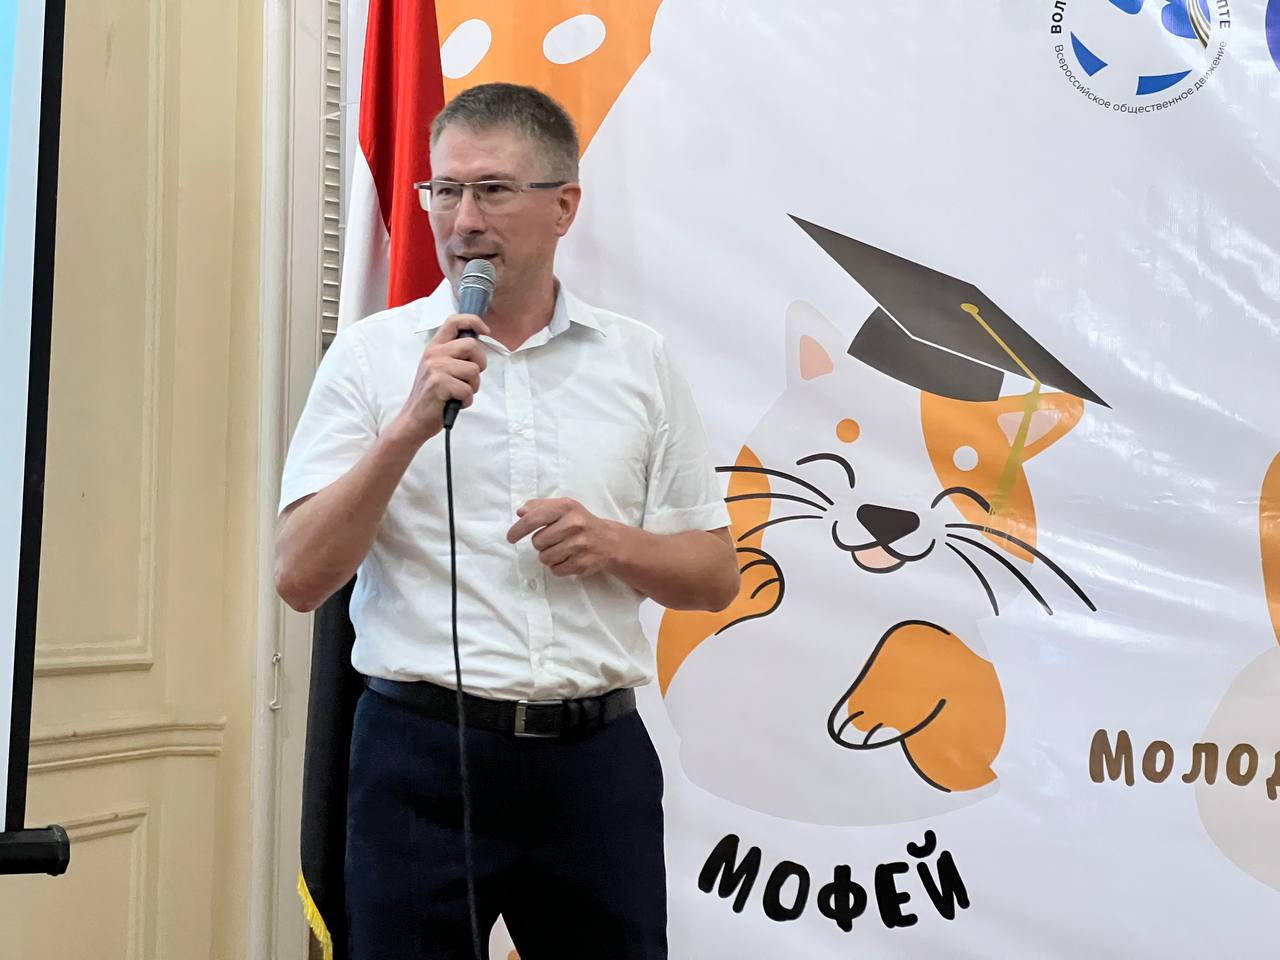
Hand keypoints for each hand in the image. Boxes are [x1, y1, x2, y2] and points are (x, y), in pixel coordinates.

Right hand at [394, 313, 490, 443]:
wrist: (414, 419)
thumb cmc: (433, 396)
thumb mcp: (439, 368)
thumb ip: (454, 355)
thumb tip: (477, 344)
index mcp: (435, 347)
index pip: (454, 321)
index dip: (473, 321)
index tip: (485, 331)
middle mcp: (433, 353)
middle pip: (472, 346)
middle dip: (479, 365)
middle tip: (468, 380)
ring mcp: (435, 368)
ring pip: (473, 370)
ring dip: (472, 386)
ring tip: (458, 393)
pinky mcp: (438, 384)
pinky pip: (468, 389)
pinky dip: (466, 400)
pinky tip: (455, 403)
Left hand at [506, 498, 619, 577]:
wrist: (610, 541)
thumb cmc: (580, 522)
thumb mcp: (564, 507)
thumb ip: (540, 507)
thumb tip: (520, 512)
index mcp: (566, 508)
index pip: (533, 519)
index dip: (518, 530)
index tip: (511, 538)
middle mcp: (574, 525)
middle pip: (537, 542)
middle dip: (541, 543)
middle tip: (553, 540)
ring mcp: (579, 545)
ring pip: (545, 558)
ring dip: (549, 556)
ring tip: (561, 549)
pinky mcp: (582, 563)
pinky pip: (555, 570)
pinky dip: (558, 566)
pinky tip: (568, 558)